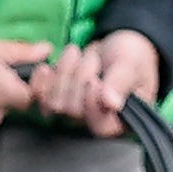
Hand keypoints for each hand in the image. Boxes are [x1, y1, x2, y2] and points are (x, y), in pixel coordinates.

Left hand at [34, 29, 161, 137]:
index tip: (94, 80)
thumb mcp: (130, 66)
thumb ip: (120, 83)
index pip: (99, 127)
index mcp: (120, 122)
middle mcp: (96, 123)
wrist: (117, 44)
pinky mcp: (57, 100)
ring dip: (63, 73)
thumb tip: (110, 103)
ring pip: (54, 103)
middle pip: (73, 112)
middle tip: (93, 60)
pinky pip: (39, 99)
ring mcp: (74, 114)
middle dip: (80, 78)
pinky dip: (41, 80)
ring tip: (76, 54)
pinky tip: (47, 66)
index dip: (91, 104)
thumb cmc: (132, 58)